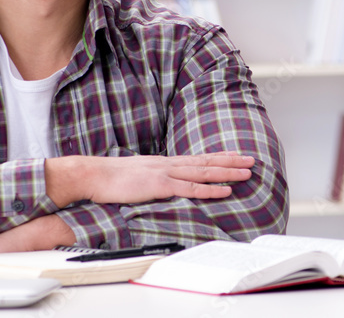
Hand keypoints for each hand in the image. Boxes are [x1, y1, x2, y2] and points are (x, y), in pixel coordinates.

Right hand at [46, 151, 255, 207]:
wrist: (92, 174)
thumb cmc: (110, 178)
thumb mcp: (136, 175)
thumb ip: (152, 178)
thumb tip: (161, 184)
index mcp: (163, 162)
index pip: (197, 158)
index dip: (218, 156)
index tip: (235, 154)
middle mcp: (168, 164)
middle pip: (206, 161)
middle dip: (230, 161)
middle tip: (251, 159)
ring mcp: (165, 173)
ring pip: (203, 172)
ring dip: (227, 172)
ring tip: (246, 172)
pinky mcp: (159, 185)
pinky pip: (190, 188)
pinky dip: (210, 189)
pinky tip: (225, 190)